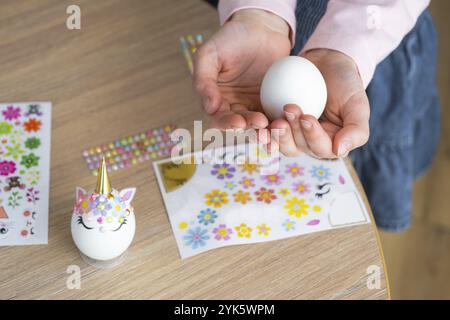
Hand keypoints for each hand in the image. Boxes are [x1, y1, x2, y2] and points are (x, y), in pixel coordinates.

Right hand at [193, 9, 290, 129]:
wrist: (261, 27)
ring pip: (260, 125)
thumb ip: (203, 79)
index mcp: (215, 99)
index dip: (227, 123)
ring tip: (276, 127)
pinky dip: (282, 121)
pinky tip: (288, 121)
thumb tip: (209, 107)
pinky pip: (277, 115)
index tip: (239, 122)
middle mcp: (234, 107)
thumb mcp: (210, 53)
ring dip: (267, 130)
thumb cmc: (231, 37)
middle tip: (261, 124)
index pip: (218, 118)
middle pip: (241, 125)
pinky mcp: (273, 103)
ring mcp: (255, 106)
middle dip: (251, 128)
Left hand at [270, 49, 369, 157]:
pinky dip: (263, 129)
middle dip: (292, 132)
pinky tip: (259, 122)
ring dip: (278, 134)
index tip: (307, 117)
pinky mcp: (277, 122)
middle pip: (298, 147)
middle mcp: (310, 142)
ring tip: (276, 118)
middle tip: (289, 109)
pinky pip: (268, 130)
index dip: (312, 135)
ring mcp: (292, 134)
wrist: (328, 63)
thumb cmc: (347, 85)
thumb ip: (356, 131)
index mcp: (330, 143)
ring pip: (282, 143)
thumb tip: (339, 152)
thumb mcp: (358, 105)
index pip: (321, 148)